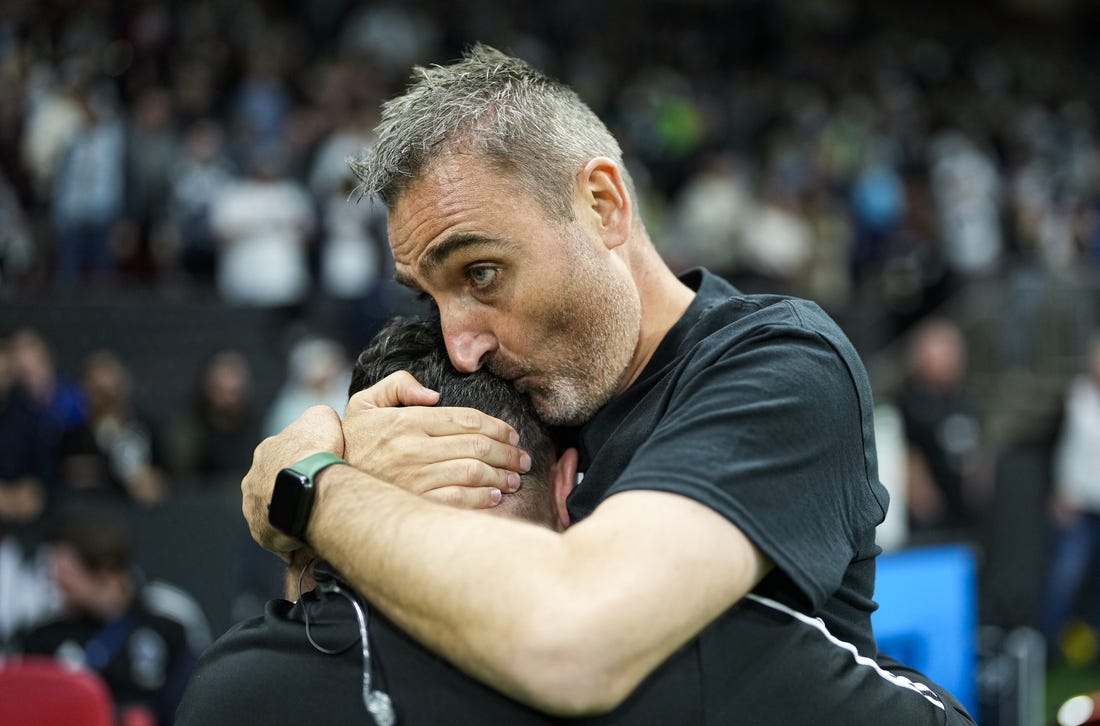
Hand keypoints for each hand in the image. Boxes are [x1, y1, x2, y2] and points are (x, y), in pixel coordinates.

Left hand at [242, 405, 344, 554]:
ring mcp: (253, 508)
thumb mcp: (322, 417)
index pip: (284, 456)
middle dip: (293, 490)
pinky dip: (292, 538)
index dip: (303, 462)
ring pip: (274, 512)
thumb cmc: (316, 450)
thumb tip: (321, 421)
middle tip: (317, 497)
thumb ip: (318, 417)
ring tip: (315, 519)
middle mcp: (252, 479)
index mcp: (265, 452)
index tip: (320, 469)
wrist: (310, 485)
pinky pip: (279, 537)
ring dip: (291, 514)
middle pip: (274, 485)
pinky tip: (310, 538)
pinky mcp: (261, 533)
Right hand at [343, 371, 529, 507]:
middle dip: (507, 453)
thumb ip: (398, 386)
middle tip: (522, 459)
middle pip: (476, 446)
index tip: (511, 435)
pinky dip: (481, 499)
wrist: (321, 485)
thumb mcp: (363, 403)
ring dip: (500, 475)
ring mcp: (414, 477)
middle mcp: (413, 447)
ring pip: (472, 472)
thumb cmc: (348, 444)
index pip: (466, 419)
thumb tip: (432, 395)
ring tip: (514, 479)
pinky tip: (494, 497)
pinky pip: (457, 500)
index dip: (496, 427)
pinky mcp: (414, 503)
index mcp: (408, 420)